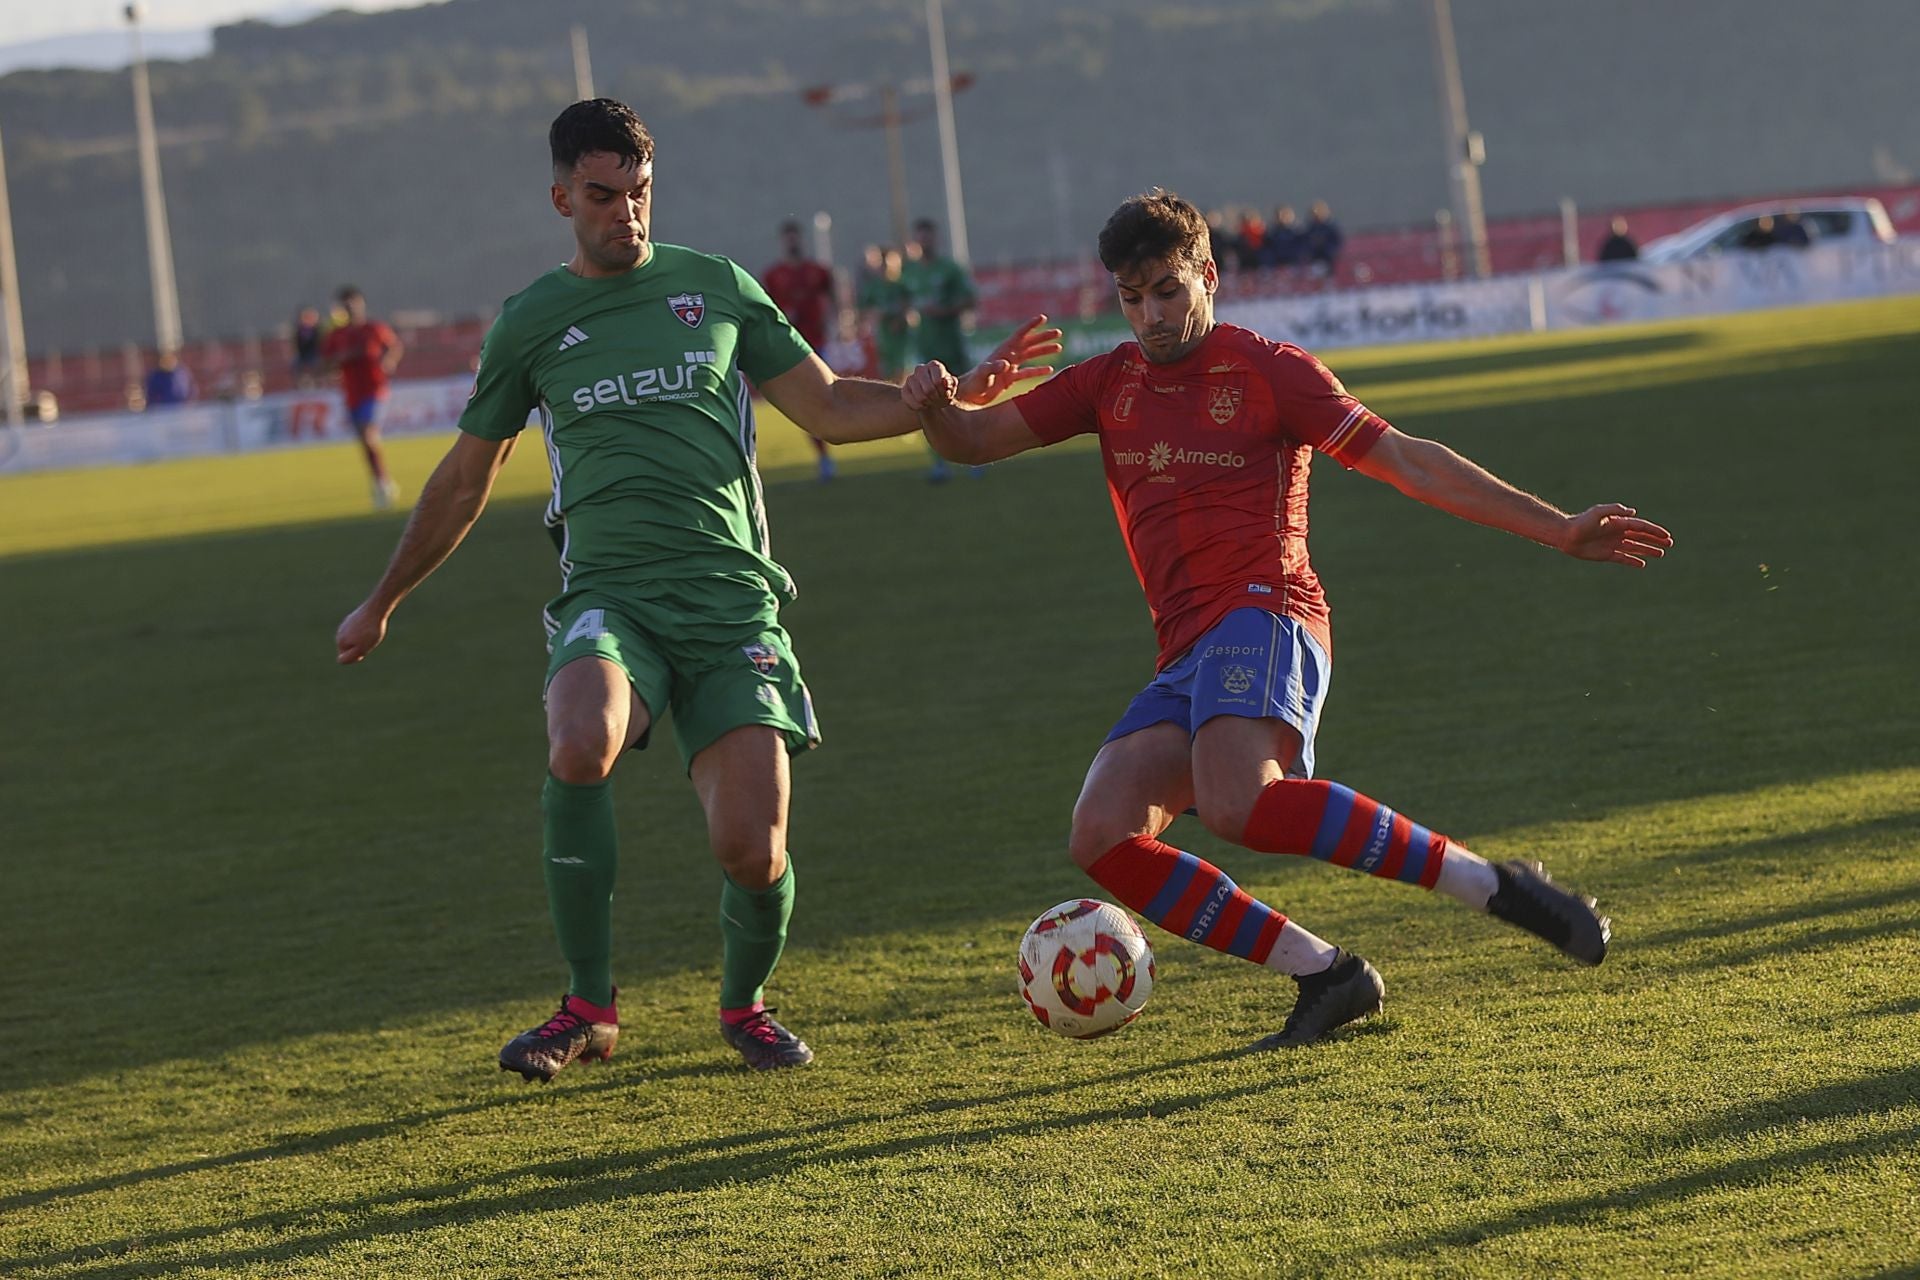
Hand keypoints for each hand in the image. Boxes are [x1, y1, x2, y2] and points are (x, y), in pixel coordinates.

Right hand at [336, 601, 390, 663]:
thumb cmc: (370, 631)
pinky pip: (360, 631)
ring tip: (371, 631)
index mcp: (340, 641)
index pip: (345, 658)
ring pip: (356, 639)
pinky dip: (365, 631)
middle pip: (351, 649)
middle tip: (369, 639)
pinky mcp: (353, 618)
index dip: (357, 656)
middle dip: (360, 647)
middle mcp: (339, 633)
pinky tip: (370, 624)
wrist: (375, 609)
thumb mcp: (361, 649)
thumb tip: (339, 660)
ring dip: (364, 639)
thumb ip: (350, 657)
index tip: (365, 647)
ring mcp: (345, 625)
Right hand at [901, 361, 958, 413]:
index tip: (946, 394)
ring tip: (931, 402)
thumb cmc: (944, 391)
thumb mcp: (952, 388)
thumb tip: (946, 381)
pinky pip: (910, 402)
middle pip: (929, 389)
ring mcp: (911, 378)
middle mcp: (921, 369)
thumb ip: (952, 383)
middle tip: (938, 400)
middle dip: (935, 398)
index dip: (943, 392)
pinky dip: (919, 407)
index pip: (938, 381)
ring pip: (920, 397)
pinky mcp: (904, 389)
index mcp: (935, 365)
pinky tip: (923, 405)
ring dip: (928, 403)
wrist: (933, 398)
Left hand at [956, 315, 1062, 406]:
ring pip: (1030, 356)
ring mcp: (1009, 367)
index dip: (1031, 326)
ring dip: (1043, 352)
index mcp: (1002, 351)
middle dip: (1043, 338)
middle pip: (1028, 344)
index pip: (1019, 335)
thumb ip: (993, 367)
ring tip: (1059, 347)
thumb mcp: (983, 374)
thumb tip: (1007, 364)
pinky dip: (1038, 371)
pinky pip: (1027, 373)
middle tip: (1058, 333)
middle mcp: (1007, 356)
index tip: (1043, 318)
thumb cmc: (973, 382)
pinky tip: (1049, 369)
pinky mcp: (1009, 379)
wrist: (968, 395)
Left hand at [1559, 504, 1673, 566]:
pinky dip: (1633, 561)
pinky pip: (1623, 558)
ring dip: (1648, 550)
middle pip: (1641, 536)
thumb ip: (1615, 510)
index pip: (1641, 526)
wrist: (1566, 535)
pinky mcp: (1606, 554)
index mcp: (1619, 522)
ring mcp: (1613, 544)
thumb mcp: (1598, 512)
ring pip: (1635, 547)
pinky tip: (1642, 564)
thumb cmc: (1581, 522)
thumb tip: (1633, 511)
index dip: (1654, 531)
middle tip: (1670, 544)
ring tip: (1661, 554)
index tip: (1666, 536)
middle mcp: (1618, 533)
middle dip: (1655, 540)